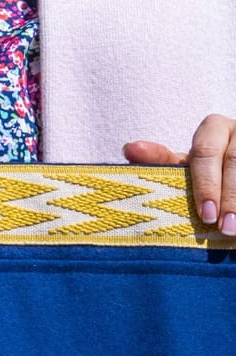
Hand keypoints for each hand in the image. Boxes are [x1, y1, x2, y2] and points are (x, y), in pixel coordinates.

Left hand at [124, 113, 235, 234]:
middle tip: (222, 227)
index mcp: (216, 128)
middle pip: (235, 162)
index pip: (205, 151)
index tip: (206, 215)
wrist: (234, 178)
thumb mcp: (188, 167)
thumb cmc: (209, 173)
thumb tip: (130, 149)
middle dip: (229, 197)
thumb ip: (161, 160)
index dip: (206, 184)